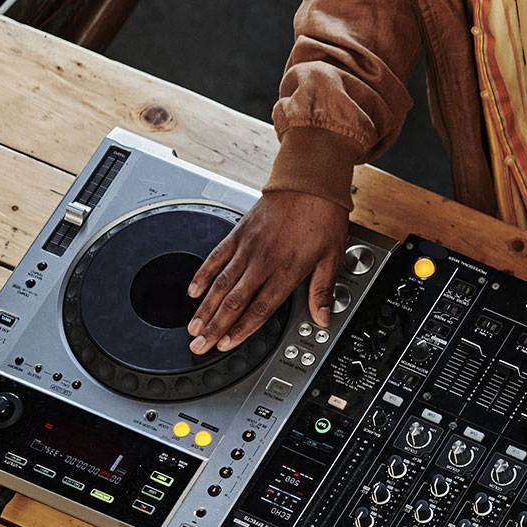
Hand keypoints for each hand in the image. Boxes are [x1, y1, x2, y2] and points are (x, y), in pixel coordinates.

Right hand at [185, 190, 349, 354]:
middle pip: (234, 301)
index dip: (241, 330)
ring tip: (193, 327)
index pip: (259, 309)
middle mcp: (263, 261)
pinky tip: (193, 291)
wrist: (309, 181)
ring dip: (205, 308)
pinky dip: (203, 275)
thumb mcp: (333, 256)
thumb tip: (323, 319)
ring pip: (221, 284)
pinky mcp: (238, 233)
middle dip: (214, 327)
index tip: (226, 345)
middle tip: (199, 346)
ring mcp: (248, 247)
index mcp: (287, 271)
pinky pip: (216, 257)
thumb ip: (322, 290)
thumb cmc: (323, 216)